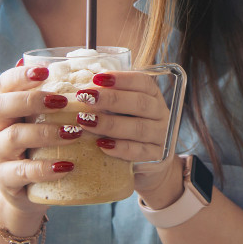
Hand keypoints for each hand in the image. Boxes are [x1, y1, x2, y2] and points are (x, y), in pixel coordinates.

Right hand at [0, 63, 78, 223]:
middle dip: (32, 100)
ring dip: (45, 133)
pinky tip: (66, 165)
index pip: (4, 84)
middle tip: (62, 101)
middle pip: (2, 106)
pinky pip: (21, 172)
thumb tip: (89, 72)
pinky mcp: (4, 179)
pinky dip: (44, 168)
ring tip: (73, 133)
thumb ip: (56, 102)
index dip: (21, 75)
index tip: (45, 70)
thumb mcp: (44, 124)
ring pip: (13, 137)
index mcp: (6, 109)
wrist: (26, 192)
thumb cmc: (41, 149)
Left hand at [78, 71, 181, 200]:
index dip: (121, 79)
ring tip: (86, 121)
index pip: (142, 82)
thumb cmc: (129, 130)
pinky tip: (101, 145)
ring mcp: (162, 136)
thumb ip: (107, 99)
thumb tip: (80, 89)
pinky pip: (140, 152)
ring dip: (110, 124)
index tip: (97, 78)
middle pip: (140, 103)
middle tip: (86, 97)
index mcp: (153, 96)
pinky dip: (120, 148)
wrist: (151, 165)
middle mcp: (162, 114)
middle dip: (111, 99)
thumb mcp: (123, 111)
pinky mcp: (158, 158)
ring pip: (139, 128)